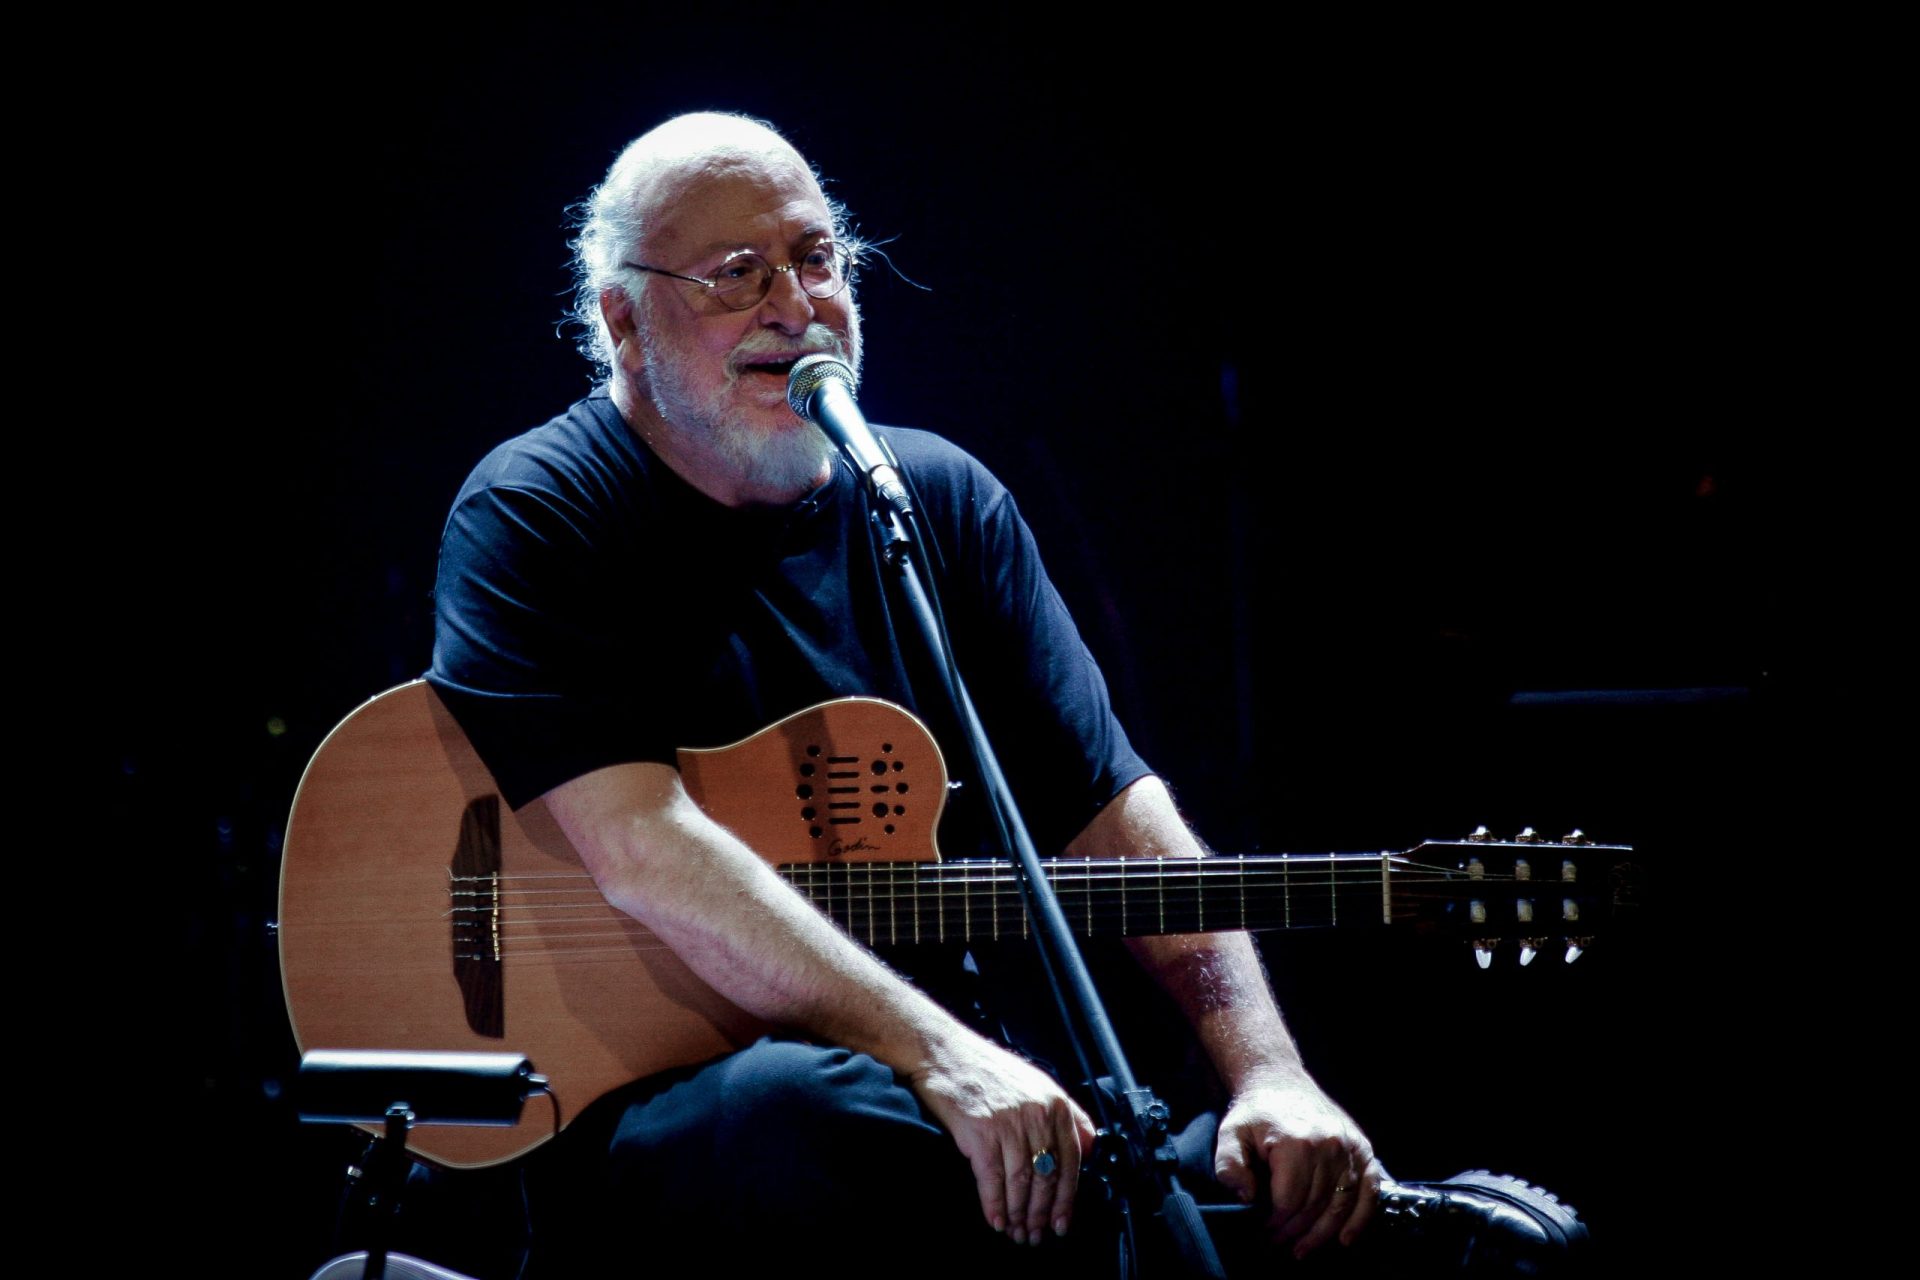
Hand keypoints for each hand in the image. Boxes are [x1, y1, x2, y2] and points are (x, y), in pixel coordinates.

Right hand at [907, 1033, 1096, 1245]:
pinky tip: (995, 1220)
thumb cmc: (988, 1070)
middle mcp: (1036, 1113)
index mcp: (1054, 1103)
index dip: (1067, 1198)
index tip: (1062, 1221)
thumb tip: (1088, 1147)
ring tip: (1016, 1232)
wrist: (944, 1052)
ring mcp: (1008, 1123)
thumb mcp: (1037, 1083)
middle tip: (1036, 1234)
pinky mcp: (980, 1132)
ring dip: (1019, 1214)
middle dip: (1042, 1213)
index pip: (1072, 1160)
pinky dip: (994, 1204)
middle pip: (1047, 1177)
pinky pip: (991, 1179)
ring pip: (1021, 1182)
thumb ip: (1064, 1114)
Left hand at [1212, 1071, 1381, 1258]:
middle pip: (1315, 1207)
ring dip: (1322, 1234)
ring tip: (1302, 1250)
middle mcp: (1329, 1145)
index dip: (1275, 1224)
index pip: (1289, 1202)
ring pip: (1340, 1205)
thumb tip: (1247, 1197)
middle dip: (1294, 1232)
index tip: (1262, 1233)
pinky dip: (1361, 1219)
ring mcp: (1350, 1147)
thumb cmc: (1255, 1112)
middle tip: (1278, 1245)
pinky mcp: (1363, 1149)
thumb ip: (1230, 1165)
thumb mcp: (1231, 1134)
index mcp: (1296, 1143)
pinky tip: (1346, 1239)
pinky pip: (1369, 1191)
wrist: (1280, 1080)